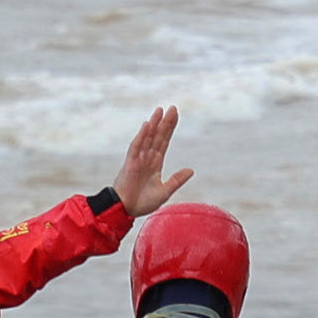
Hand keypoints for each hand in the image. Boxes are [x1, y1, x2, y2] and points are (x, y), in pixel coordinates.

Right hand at [112, 105, 190, 219]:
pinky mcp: (130, 162)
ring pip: (147, 137)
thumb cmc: (142, 202)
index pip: (164, 141)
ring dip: (154, 124)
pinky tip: (147, 125)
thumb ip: (176, 180)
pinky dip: (142, 136)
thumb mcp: (164, 191)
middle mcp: (147, 158)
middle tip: (173, 108)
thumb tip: (191, 170)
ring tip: (160, 110)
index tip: (175, 115)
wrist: (125, 210)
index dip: (170, 129)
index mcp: (155, 163)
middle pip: (158, 136)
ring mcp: (138, 159)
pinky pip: (136, 146)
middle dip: (165, 122)